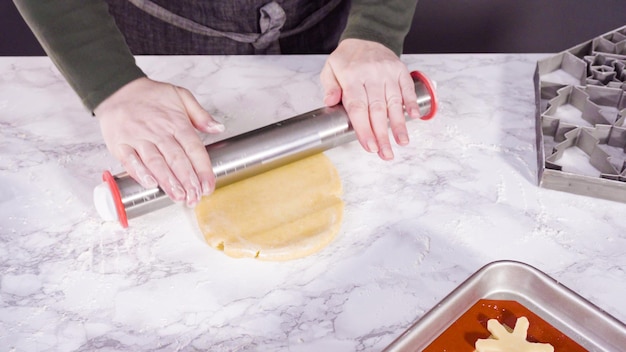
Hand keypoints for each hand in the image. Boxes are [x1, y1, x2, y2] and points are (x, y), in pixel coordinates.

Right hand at [94, 77, 223, 206]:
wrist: (117, 89)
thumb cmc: (150, 95)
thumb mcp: (180, 95)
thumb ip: (200, 114)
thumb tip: (218, 128)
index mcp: (176, 122)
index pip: (194, 148)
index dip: (203, 169)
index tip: (208, 185)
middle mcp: (158, 131)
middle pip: (177, 159)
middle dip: (188, 181)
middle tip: (195, 197)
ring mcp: (138, 138)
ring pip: (156, 163)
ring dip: (168, 182)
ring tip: (179, 196)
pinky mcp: (120, 144)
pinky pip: (131, 161)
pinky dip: (140, 173)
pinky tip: (151, 184)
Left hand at [321, 38, 420, 159]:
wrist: (365, 37)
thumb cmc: (346, 60)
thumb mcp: (330, 70)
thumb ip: (329, 87)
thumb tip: (329, 102)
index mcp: (352, 77)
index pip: (358, 108)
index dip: (364, 129)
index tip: (369, 146)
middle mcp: (371, 75)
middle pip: (377, 110)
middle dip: (382, 134)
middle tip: (386, 154)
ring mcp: (388, 72)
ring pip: (394, 102)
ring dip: (399, 124)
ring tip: (402, 142)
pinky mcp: (400, 70)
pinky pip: (407, 87)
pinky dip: (411, 102)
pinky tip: (414, 117)